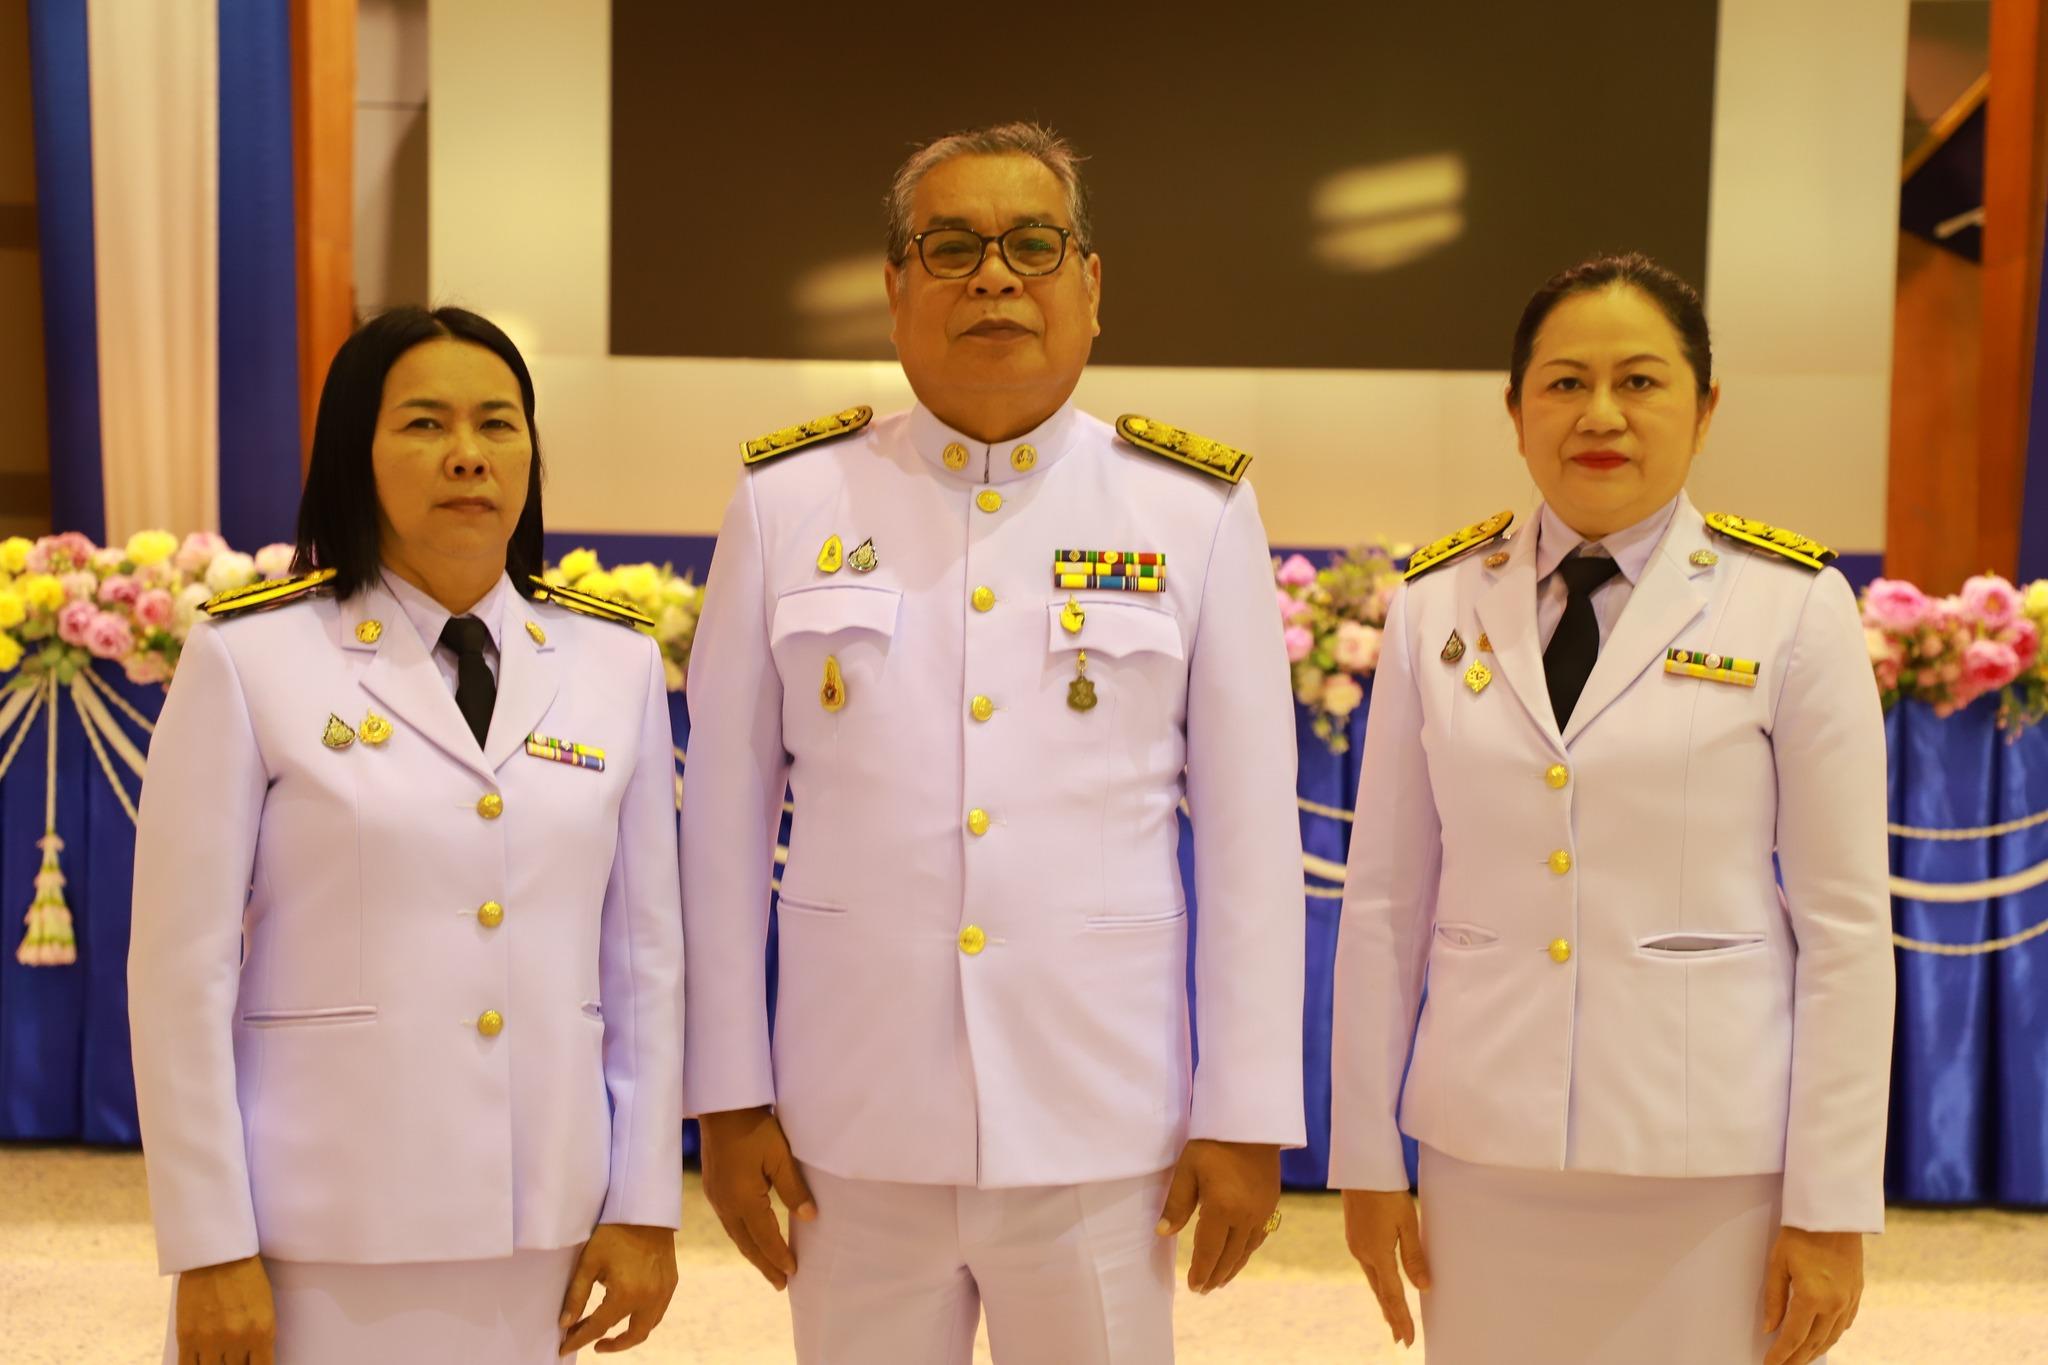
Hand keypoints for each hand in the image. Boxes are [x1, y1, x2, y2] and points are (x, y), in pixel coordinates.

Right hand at [175, 1254, 275, 1364]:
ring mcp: (210, 1340)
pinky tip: (200, 1364)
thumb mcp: (264, 1307)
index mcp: (262, 1332)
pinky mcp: (187, 1336)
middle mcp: (237, 1339)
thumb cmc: (246, 1278)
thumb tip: (254, 1362)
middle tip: (232, 1360)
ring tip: (218, 1359)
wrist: (217, 1254)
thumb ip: (259, 1337)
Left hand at [558, 1223, 678, 1355]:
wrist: (645, 1209)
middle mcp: (650, 1297)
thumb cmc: (613, 1232)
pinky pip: (659, 1311)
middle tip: (594, 1345)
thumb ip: (576, 1296)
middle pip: (632, 1336)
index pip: (599, 1327)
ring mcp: (664, 1291)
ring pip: (648, 1326)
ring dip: (630, 1334)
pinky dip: (644, 1319)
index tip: (565, 1347)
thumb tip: (565, 1323)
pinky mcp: (671, 1282)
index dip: (579, 1339)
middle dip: (612, 1346)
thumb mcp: (589, 1262)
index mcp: (627, 1294)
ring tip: (611, 1331)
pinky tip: (630, 1312)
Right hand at [698, 1105, 815, 1289]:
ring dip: (752, 1253)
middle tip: (780, 1284)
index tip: (793, 1272)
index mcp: (742, 1199)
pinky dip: (742, 1237)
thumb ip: (793, 1188)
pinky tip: (750, 1238)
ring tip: (768, 1268)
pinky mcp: (712, 1188)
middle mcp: (725, 1204)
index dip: (779, 1256)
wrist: (722, 1106)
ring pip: (736, 1235)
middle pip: (747, 1244)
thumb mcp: (780, 1156)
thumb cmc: (755, 1128)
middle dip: (765, 1264)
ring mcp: (715, 1197)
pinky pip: (729, 1223)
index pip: (764, 1237)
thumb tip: (809, 1217)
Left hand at [1155, 1139, 1280, 1293]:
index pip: (1209, 1251)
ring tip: (1220, 1280)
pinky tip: (1241, 1254)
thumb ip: (1176, 1204)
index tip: (1193, 1286)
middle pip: (1229, 1255)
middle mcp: (1245, 1215)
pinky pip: (1259, 1237)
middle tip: (1204, 1289)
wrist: (1252, 1122)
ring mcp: (1262, 1211)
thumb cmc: (1213, 1142)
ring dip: (1233, 1267)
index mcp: (1222, 1209)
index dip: (1201, 1271)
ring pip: (1247, 1250)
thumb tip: (1162, 1233)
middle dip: (1216, 1275)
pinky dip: (1247, 1251)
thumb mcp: (1187, 1169)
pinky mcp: (1271, 1203)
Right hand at [1341, 1188, 1430, 1347]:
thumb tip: (1423, 1288)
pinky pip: (1368, 1267)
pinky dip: (1378, 1282)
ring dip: (1384, 1300)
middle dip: (1391, 1315)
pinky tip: (1382, 1283)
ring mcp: (1356, 1244)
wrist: (1361, 1165)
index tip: (1408, 1340)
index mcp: (1376, 1253)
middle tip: (1401, 1338)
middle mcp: (1362, 1253)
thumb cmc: (1388, 1191)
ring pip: (1373, 1280)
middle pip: (1379, 1292)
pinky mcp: (1354, 1235)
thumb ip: (1414, 1257)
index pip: (1392, 1295)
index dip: (1401, 1318)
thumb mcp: (1407, 1222)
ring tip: (1392, 1318)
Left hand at [1762, 1227, 1862, 1364]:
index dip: (1780, 1355)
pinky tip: (1823, 1341)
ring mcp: (1849, 1300)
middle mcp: (1834, 1304)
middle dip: (1797, 1359)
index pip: (1793, 1337)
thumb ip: (1774, 1300)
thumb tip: (1770, 1329)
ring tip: (1800, 1360)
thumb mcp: (1778, 1264)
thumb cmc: (1800, 1234)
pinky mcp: (1857, 1293)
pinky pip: (1845, 1324)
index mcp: (1812, 1297)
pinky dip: (1832, 1337)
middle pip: (1814, 1343)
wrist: (1834, 1213)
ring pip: (1832, 1337)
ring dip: (1815, 1352)